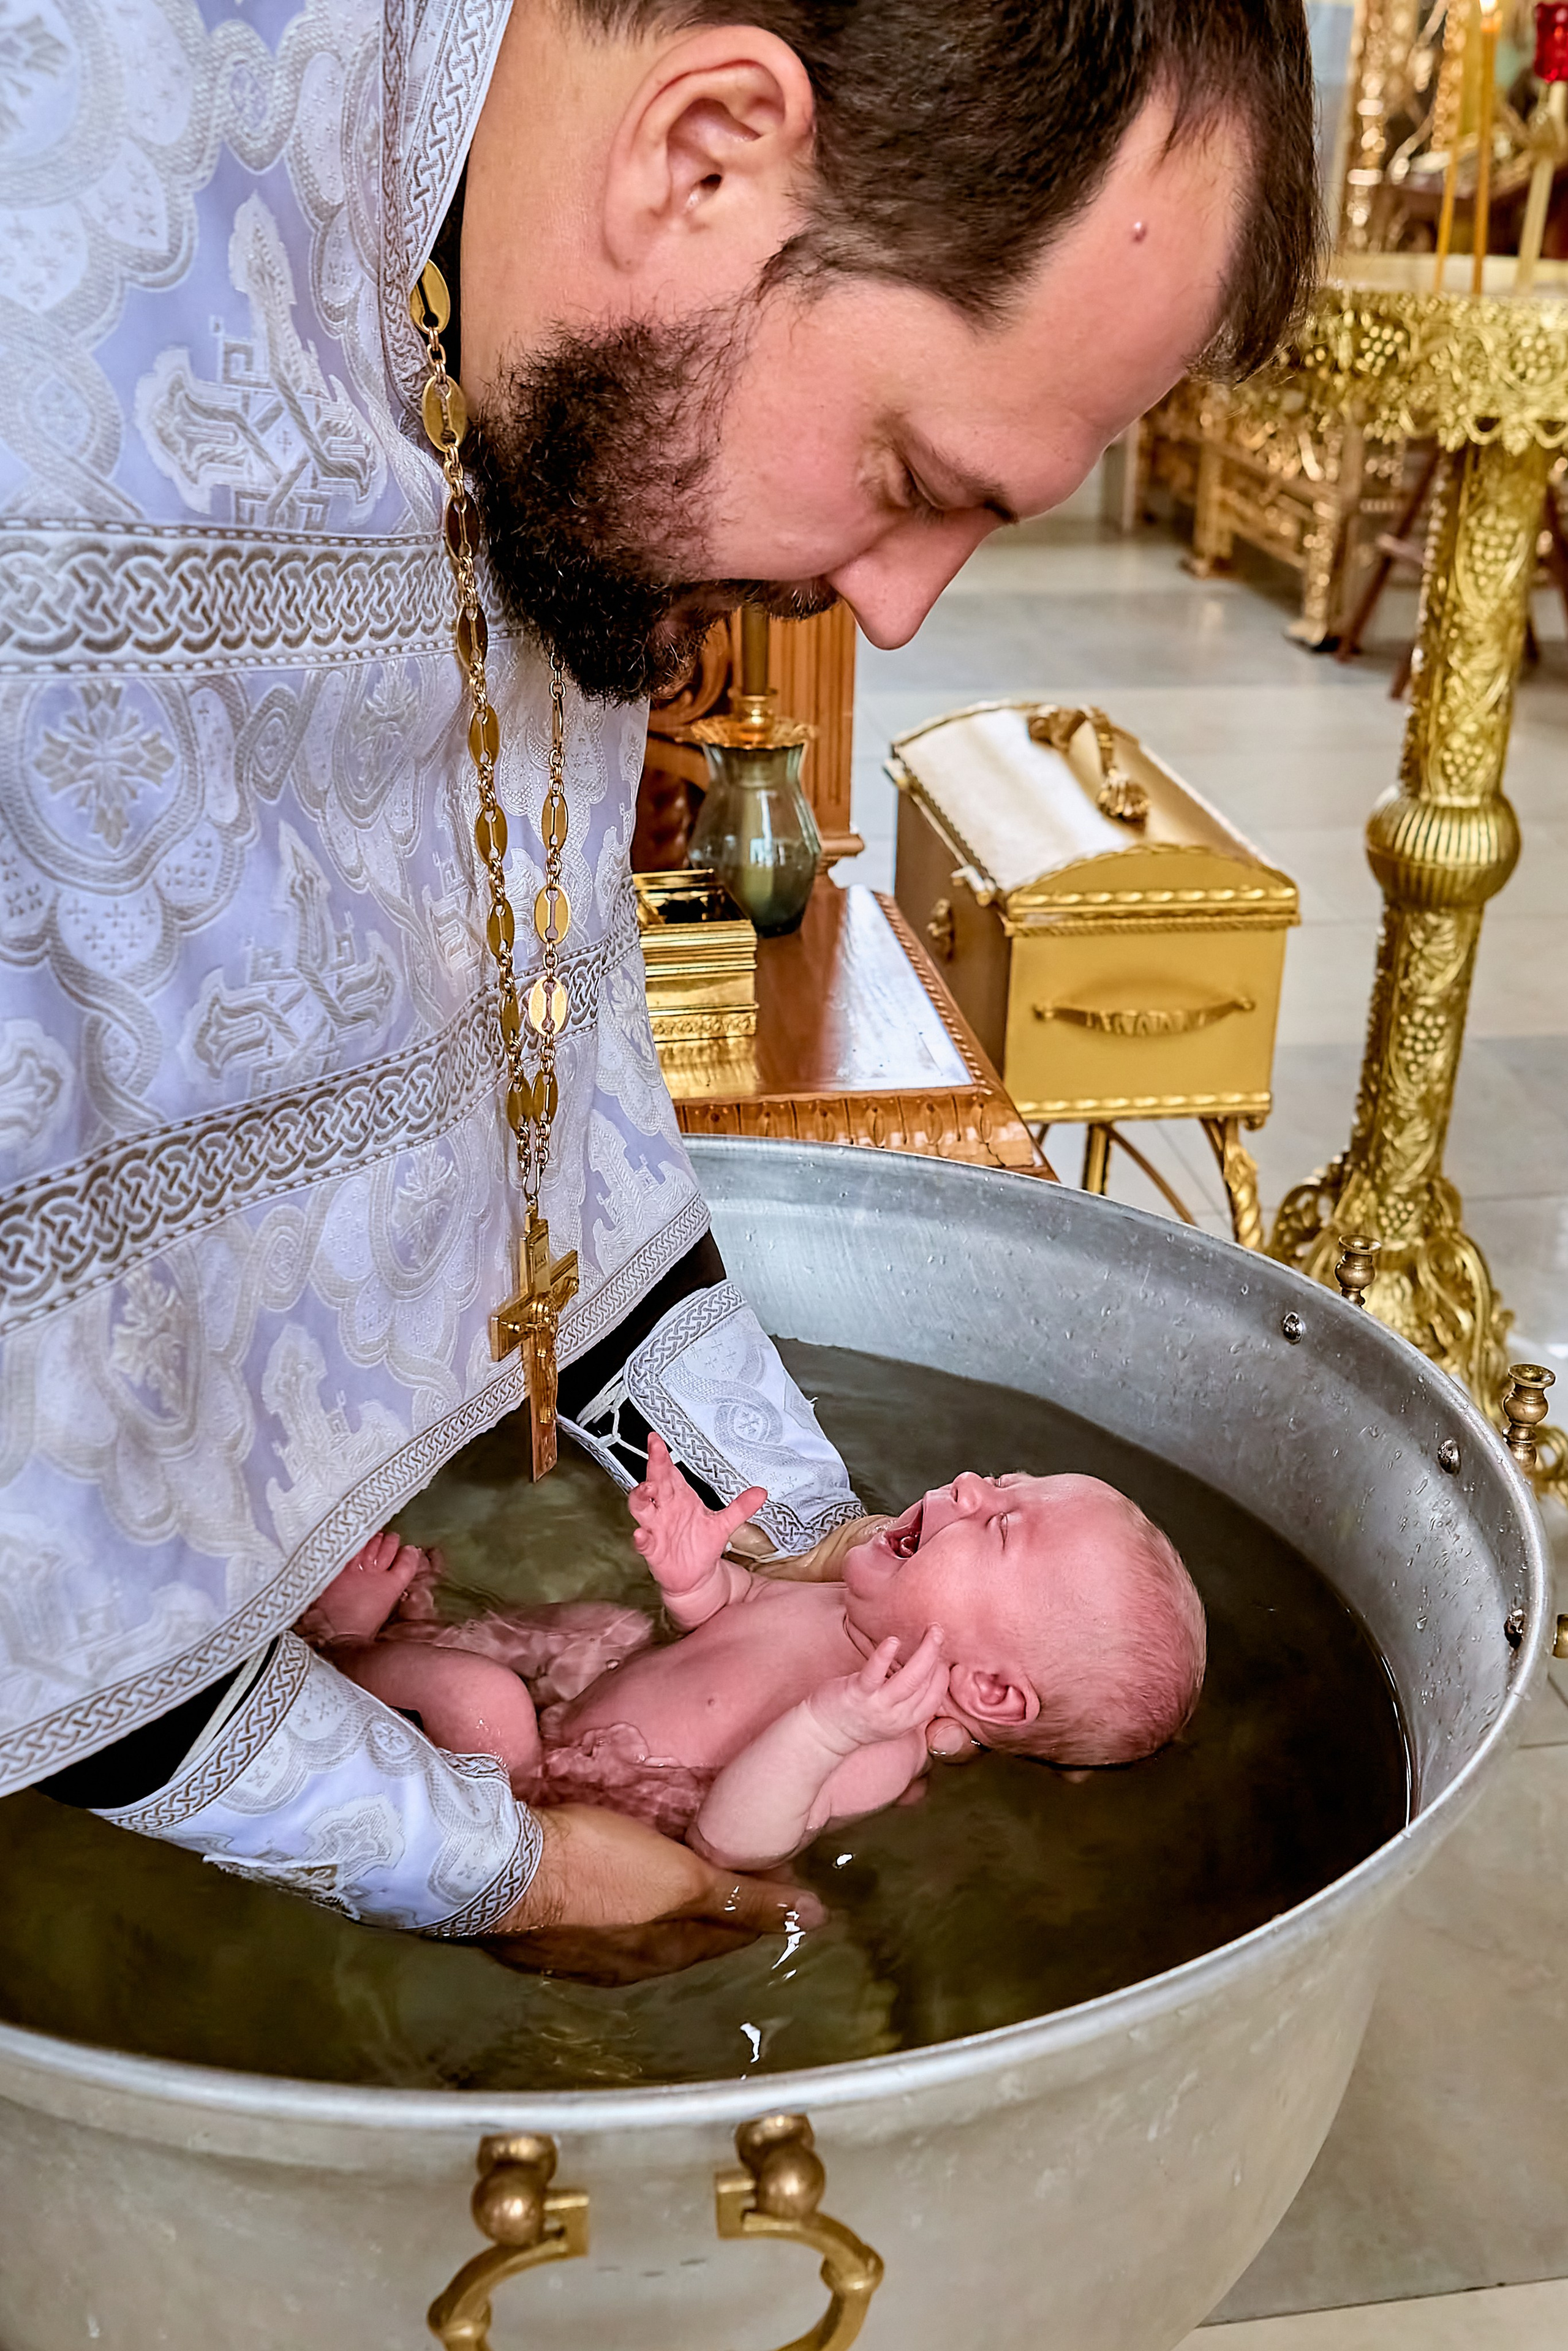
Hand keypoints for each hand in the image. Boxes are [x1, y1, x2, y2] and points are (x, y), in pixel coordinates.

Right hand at [482, 1804, 820, 1981]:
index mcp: (658, 1954)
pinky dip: (618, 1898)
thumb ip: (739, 1896)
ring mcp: (573, 1953)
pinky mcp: (536, 1931)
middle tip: (731, 1871)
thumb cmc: (594, 1868)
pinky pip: (594, 1916)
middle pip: (679, 1935)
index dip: (755, 1909)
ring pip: (635, 1927)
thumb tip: (813, 1917)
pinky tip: (609, 1879)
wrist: (493, 1869)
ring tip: (673, 1870)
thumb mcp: (679, 1877)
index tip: (780, 1880)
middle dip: (707, 1910)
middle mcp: (619, 1965)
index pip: (724, 1935)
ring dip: (659, 1905)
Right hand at [629, 1432, 765, 1599]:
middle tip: (656, 1449)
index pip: (669, 1471)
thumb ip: (741, 1507)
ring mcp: (656, 1528)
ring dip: (640, 1497)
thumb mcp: (724, 1524)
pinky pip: (643, 1542)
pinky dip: (640, 1538)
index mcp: (679, 1497)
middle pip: (655, 1481)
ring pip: (641, 1508)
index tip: (657, 1439)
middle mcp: (665, 1509)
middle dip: (654, 1465)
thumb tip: (761, 1492)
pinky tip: (641, 1534)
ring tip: (646, 1487)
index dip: (662, 1455)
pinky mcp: (653, 1550)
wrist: (695, 1576)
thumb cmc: (701, 1544)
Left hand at [806, 1627, 948, 1755]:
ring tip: (931, 1631)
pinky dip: (884, 1657)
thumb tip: (927, 1670)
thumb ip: (908, 1699)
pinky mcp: (857, 1694)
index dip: (942, 1675)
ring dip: (925, 1653)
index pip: (934, 1698)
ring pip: (910, 1680)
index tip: (941, 1654)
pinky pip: (874, 1675)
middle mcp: (896, 1717)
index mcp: (906, 1721)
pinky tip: (892, 1641)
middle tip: (939, 1631)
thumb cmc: (858, 1716)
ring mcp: (877, 1706)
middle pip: (925, 1685)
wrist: (824, 1732)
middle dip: (936, 1656)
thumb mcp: (890, 1715)